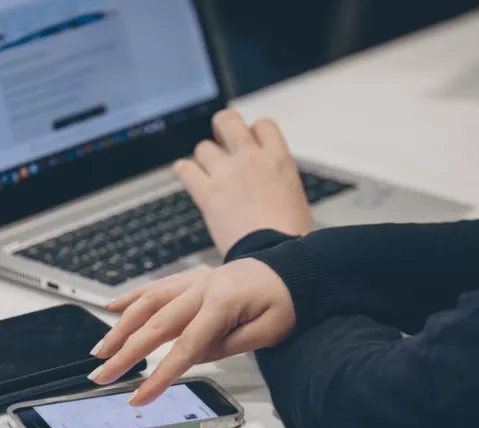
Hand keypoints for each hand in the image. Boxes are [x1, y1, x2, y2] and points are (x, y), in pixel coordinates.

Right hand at [89, 260, 294, 405]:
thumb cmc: (286, 302)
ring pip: (148, 303)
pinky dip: (132, 298)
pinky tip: (112, 308)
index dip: (159, 376)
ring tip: (100, 351)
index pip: (185, 348)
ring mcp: (194, 282)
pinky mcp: (192, 280)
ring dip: (120, 328)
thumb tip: (193, 356)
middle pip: (156, 326)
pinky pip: (156, 287)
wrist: (295, 270)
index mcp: (222, 304)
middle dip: (125, 354)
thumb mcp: (269, 331)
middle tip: (102, 376)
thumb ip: (229, 345)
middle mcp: (202, 289)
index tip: (138, 398)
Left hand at [174, 109, 312, 255]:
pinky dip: (184, 171)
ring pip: (203, 147)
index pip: (262, 125)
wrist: (275, 256)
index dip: (253, 132)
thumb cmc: (290, 237)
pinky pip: (184, 168)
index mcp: (279, 159)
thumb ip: (276, 180)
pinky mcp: (207, 192)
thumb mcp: (294, 197)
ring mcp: (227, 173)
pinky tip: (188, 177)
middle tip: (220, 141)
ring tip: (207, 172)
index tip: (250, 143)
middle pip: (228, 121)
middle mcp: (251, 159)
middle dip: (222, 128)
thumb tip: (266, 184)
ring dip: (204, 159)